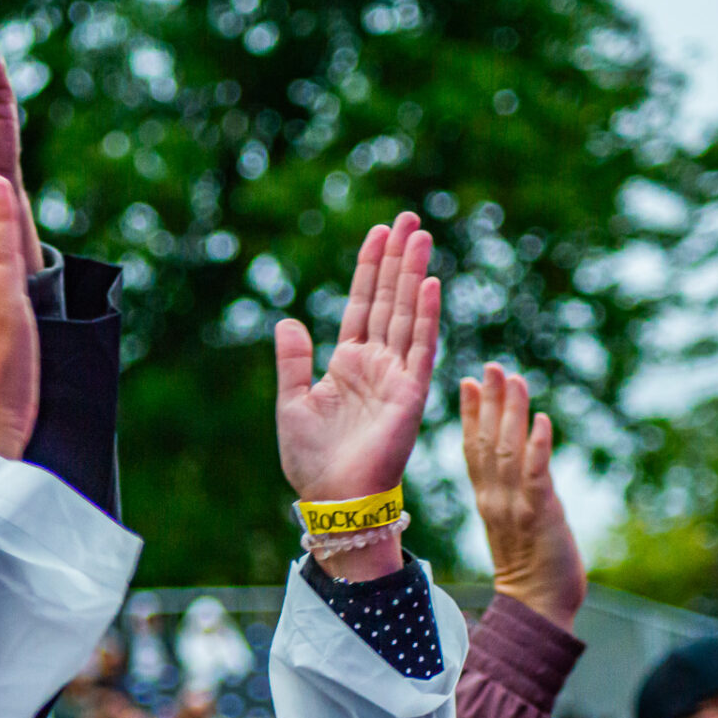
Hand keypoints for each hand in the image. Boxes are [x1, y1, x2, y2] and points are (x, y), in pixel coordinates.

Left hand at [275, 212, 440, 579]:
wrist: (334, 498)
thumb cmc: (312, 460)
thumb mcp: (291, 403)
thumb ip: (292, 361)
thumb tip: (287, 320)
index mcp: (347, 364)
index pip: (361, 305)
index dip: (369, 269)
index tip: (378, 233)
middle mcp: (375, 364)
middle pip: (388, 300)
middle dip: (397, 260)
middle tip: (408, 219)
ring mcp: (396, 376)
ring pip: (406, 314)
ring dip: (414, 275)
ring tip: (420, 236)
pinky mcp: (410, 394)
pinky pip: (420, 348)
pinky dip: (425, 317)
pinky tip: (429, 285)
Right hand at [461, 363, 584, 630]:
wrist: (537, 607)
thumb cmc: (532, 570)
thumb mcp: (515, 524)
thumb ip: (512, 494)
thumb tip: (518, 465)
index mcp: (487, 500)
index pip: (473, 450)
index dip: (471, 415)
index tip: (469, 382)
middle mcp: (495, 498)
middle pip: (487, 442)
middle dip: (490, 402)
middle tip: (492, 367)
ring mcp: (515, 506)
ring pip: (509, 450)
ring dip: (511, 413)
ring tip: (514, 380)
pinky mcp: (540, 514)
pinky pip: (536, 475)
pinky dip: (538, 446)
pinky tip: (542, 420)